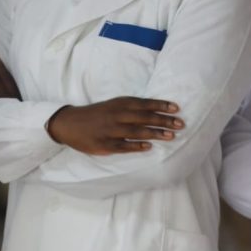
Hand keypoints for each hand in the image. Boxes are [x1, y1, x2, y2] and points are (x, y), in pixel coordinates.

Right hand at [46, 97, 182, 154]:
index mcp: (119, 104)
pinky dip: (136, 146)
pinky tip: (148, 147)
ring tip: (171, 136)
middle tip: (180, 124)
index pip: (144, 104)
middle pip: (144, 117)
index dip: (161, 105)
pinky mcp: (104, 144)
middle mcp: (116, 115)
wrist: (70, 123)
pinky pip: (123, 146)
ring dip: (155, 134)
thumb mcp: (113, 105)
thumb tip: (156, 111)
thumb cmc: (97, 114)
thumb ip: (131, 107)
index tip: (176, 108)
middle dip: (163, 120)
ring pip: (136, 132)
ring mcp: (110, 130)